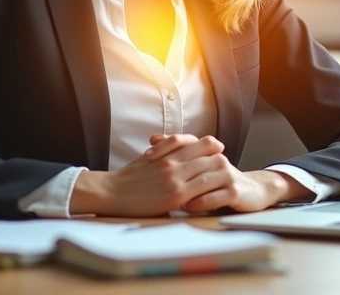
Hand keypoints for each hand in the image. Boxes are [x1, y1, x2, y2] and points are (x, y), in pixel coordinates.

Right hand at [69, 134, 229, 216]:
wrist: (111, 192)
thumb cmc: (129, 177)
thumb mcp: (149, 157)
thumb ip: (166, 153)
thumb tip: (179, 151)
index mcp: (169, 152)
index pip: (201, 143)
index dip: (213, 146)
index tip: (218, 152)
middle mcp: (175, 162)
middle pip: (210, 155)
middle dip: (221, 161)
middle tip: (227, 168)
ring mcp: (177, 178)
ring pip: (210, 171)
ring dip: (220, 177)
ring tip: (225, 183)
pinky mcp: (176, 195)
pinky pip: (203, 191)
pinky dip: (212, 192)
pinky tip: (215, 196)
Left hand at [146, 135, 314, 213]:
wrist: (253, 191)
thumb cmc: (219, 181)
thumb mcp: (198, 165)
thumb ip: (178, 152)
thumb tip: (153, 138)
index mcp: (207, 151)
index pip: (184, 143)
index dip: (164, 147)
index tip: (146, 156)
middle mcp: (217, 160)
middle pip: (191, 161)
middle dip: (169, 169)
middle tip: (149, 179)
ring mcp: (226, 175)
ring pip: (202, 180)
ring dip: (184, 189)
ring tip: (166, 197)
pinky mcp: (235, 192)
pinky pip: (214, 197)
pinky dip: (199, 202)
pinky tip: (185, 207)